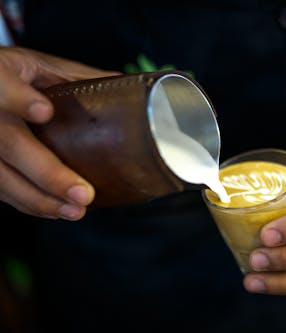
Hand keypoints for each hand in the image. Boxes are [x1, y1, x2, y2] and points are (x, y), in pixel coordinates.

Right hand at [0, 46, 117, 219]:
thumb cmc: (10, 74)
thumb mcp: (38, 66)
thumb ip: (75, 76)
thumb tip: (126, 86)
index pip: (1, 86)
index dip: (19, 99)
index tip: (45, 110)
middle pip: (8, 144)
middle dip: (48, 173)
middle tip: (83, 193)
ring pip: (2, 176)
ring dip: (41, 198)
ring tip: (76, 210)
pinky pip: (1, 190)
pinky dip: (30, 203)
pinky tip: (57, 210)